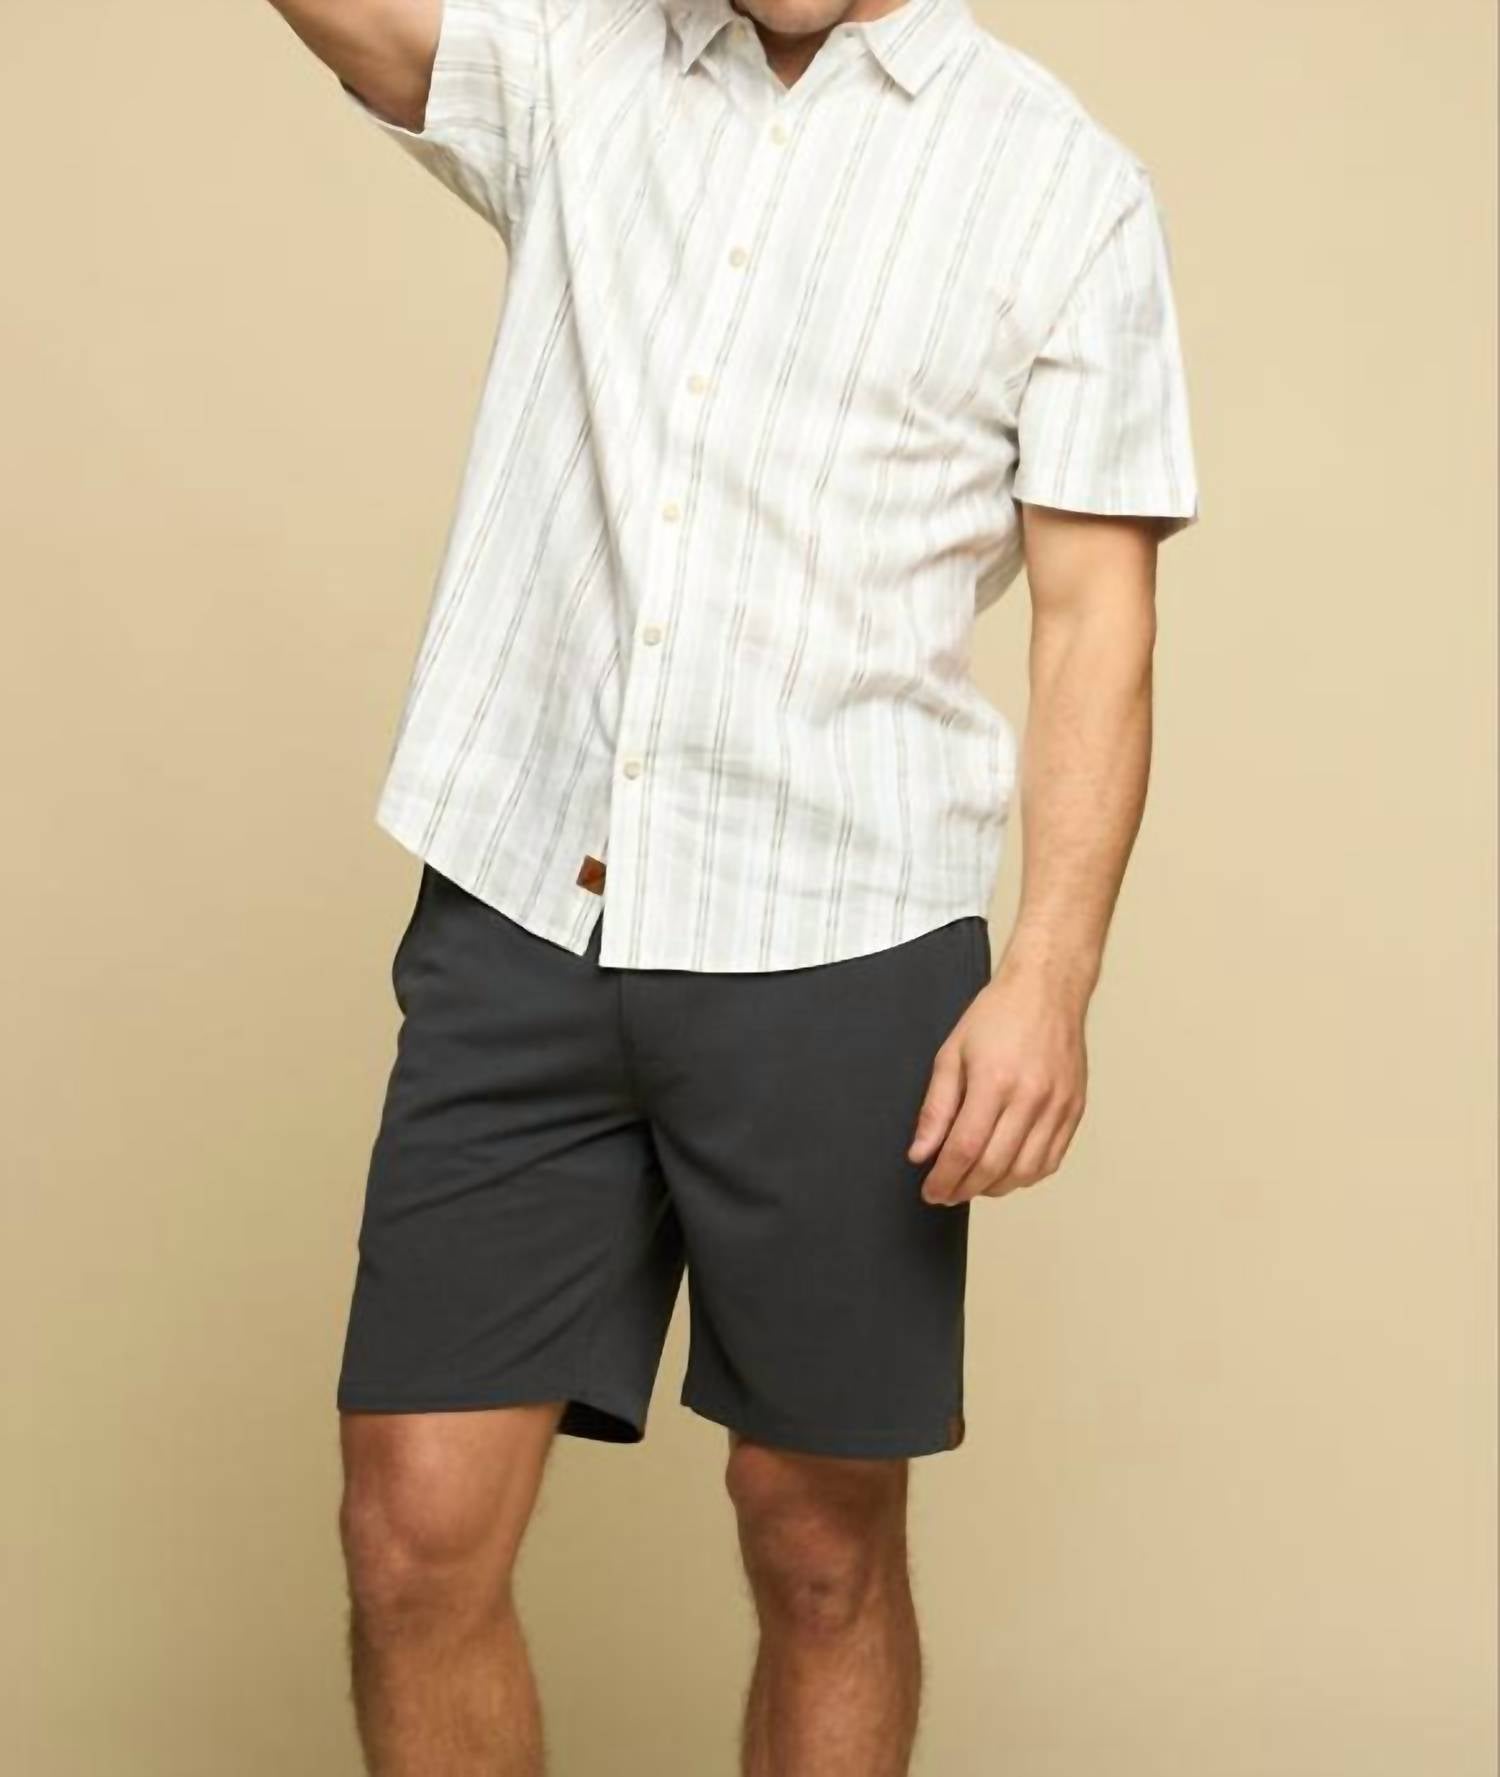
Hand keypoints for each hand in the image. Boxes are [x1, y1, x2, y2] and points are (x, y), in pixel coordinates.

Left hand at [907, 962, 1088, 1204]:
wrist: (1046, 991)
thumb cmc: (997, 1016)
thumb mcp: (951, 1054)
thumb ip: (936, 1108)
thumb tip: (921, 1152)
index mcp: (994, 1081)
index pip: (965, 1149)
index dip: (944, 1178)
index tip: (930, 1190)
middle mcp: (1031, 1098)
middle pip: (994, 1167)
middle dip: (964, 1189)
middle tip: (946, 1194)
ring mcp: (1057, 1106)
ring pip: (1025, 1172)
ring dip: (994, 1188)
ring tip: (972, 1185)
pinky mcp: (1074, 1110)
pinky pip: (1051, 1160)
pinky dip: (1025, 1176)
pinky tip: (1005, 1172)